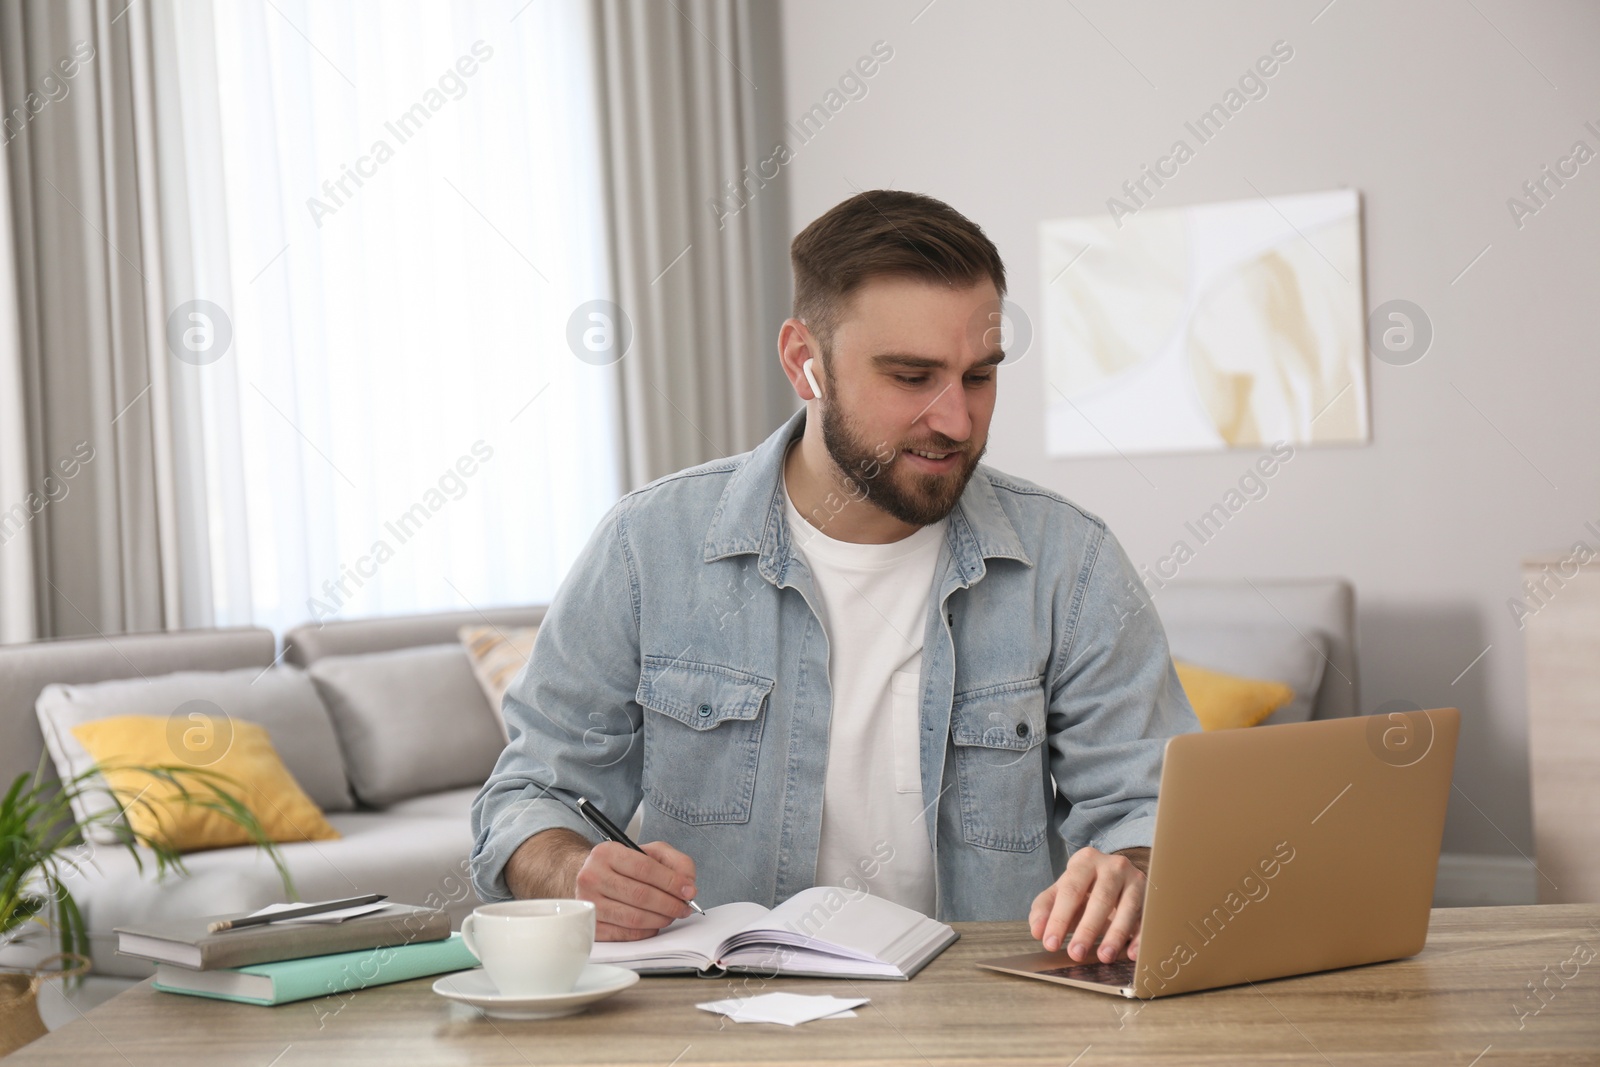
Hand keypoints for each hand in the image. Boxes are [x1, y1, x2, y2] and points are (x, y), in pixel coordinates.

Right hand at [574, 840, 698, 941]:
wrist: (590, 879)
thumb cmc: (623, 866)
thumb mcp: (649, 852)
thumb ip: (675, 861)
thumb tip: (688, 884)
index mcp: (607, 853)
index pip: (645, 868)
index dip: (671, 882)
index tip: (689, 891)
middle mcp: (592, 876)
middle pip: (640, 895)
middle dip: (670, 904)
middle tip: (684, 907)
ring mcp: (589, 903)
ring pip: (634, 917)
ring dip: (661, 919)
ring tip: (672, 915)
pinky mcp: (591, 926)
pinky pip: (625, 934)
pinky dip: (646, 932)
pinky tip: (654, 924)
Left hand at [1029, 846, 1147, 962]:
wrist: (1115, 873)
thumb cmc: (1084, 885)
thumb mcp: (1061, 891)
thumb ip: (1045, 908)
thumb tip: (1038, 931)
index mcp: (1086, 861)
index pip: (1071, 890)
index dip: (1059, 918)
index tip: (1050, 943)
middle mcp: (1113, 866)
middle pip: (1101, 898)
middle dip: (1087, 929)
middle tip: (1075, 954)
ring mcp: (1135, 880)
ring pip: (1128, 908)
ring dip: (1115, 935)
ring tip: (1103, 957)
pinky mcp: (1150, 897)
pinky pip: (1147, 918)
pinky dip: (1140, 937)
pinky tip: (1131, 953)